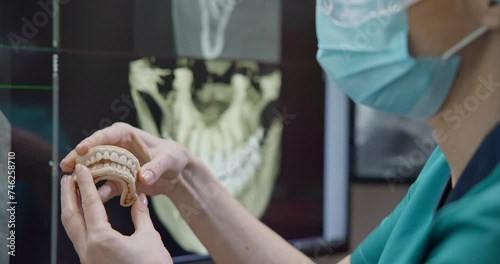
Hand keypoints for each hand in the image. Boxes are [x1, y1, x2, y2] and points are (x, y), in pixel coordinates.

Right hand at [60, 122, 191, 199]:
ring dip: (84, 177)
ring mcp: (115, 165)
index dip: (92, 141)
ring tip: (70, 185)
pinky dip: (98, 193)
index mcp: (126, 135)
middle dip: (79, 158)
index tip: (81, 149)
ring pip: (95, 170)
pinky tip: (89, 200)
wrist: (177, 173)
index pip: (106, 135)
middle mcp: (116, 148)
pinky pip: (105, 186)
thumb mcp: (169, 159)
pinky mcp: (117, 180)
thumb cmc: (173, 157)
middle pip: (93, 152)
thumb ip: (156, 167)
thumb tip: (143, 177)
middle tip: (66, 166)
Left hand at [61, 164, 171, 263]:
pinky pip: (80, 238)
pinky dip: (80, 222)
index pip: (90, 205)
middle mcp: (88, 250)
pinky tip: (86, 216)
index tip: (81, 169)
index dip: (86, 184)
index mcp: (101, 240)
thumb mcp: (149, 238)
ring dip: (71, 209)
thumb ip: (141, 216)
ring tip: (73, 193)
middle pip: (70, 216)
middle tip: (68, 177)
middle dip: (68, 195)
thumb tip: (140, 198)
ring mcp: (88, 259)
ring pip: (72, 229)